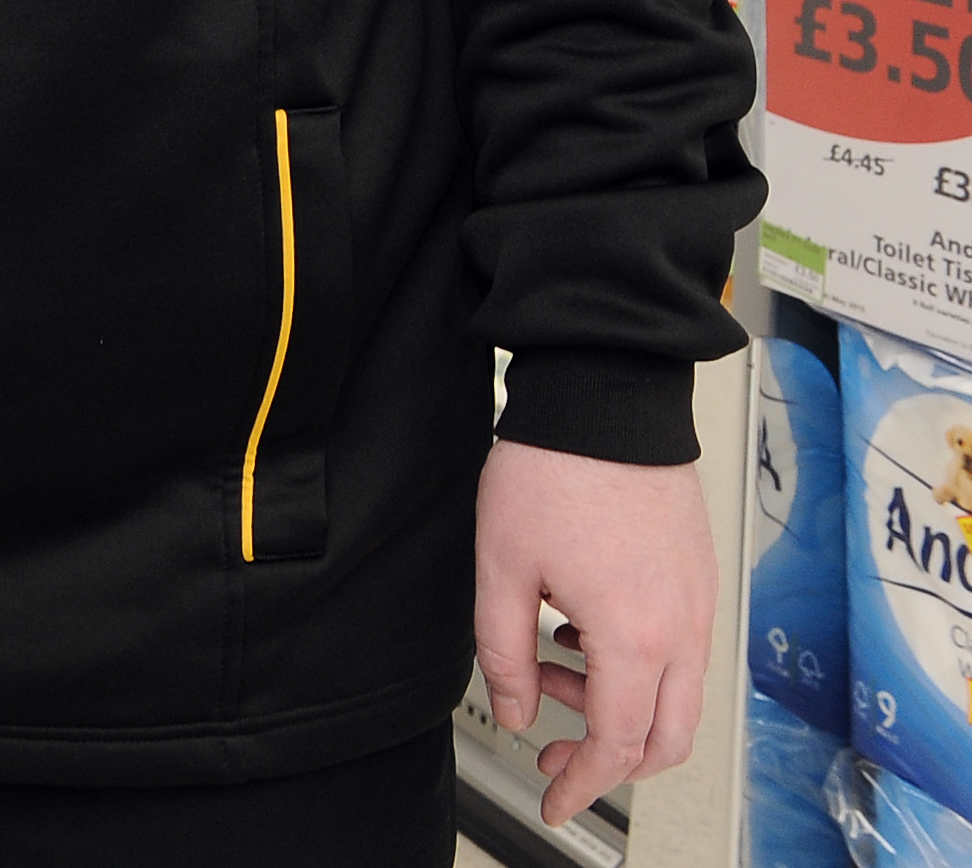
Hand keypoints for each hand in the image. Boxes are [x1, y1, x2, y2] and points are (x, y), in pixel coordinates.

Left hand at [473, 439, 714, 826]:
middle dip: (608, 761)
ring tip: (550, 667)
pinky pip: (681, 654)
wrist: (606, 399)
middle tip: (552, 750)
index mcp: (636, 636)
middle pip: (666, 739)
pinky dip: (636, 668)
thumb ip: (502, 652)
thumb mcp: (501, 568)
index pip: (618, 744)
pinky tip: (579, 634)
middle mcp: (683, 628)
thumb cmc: (555, 470)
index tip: (554, 800)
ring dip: (618, 708)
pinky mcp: (699, 579)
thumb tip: (518, 712)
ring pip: (678, 700)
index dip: (582, 784)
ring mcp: (699, 604)